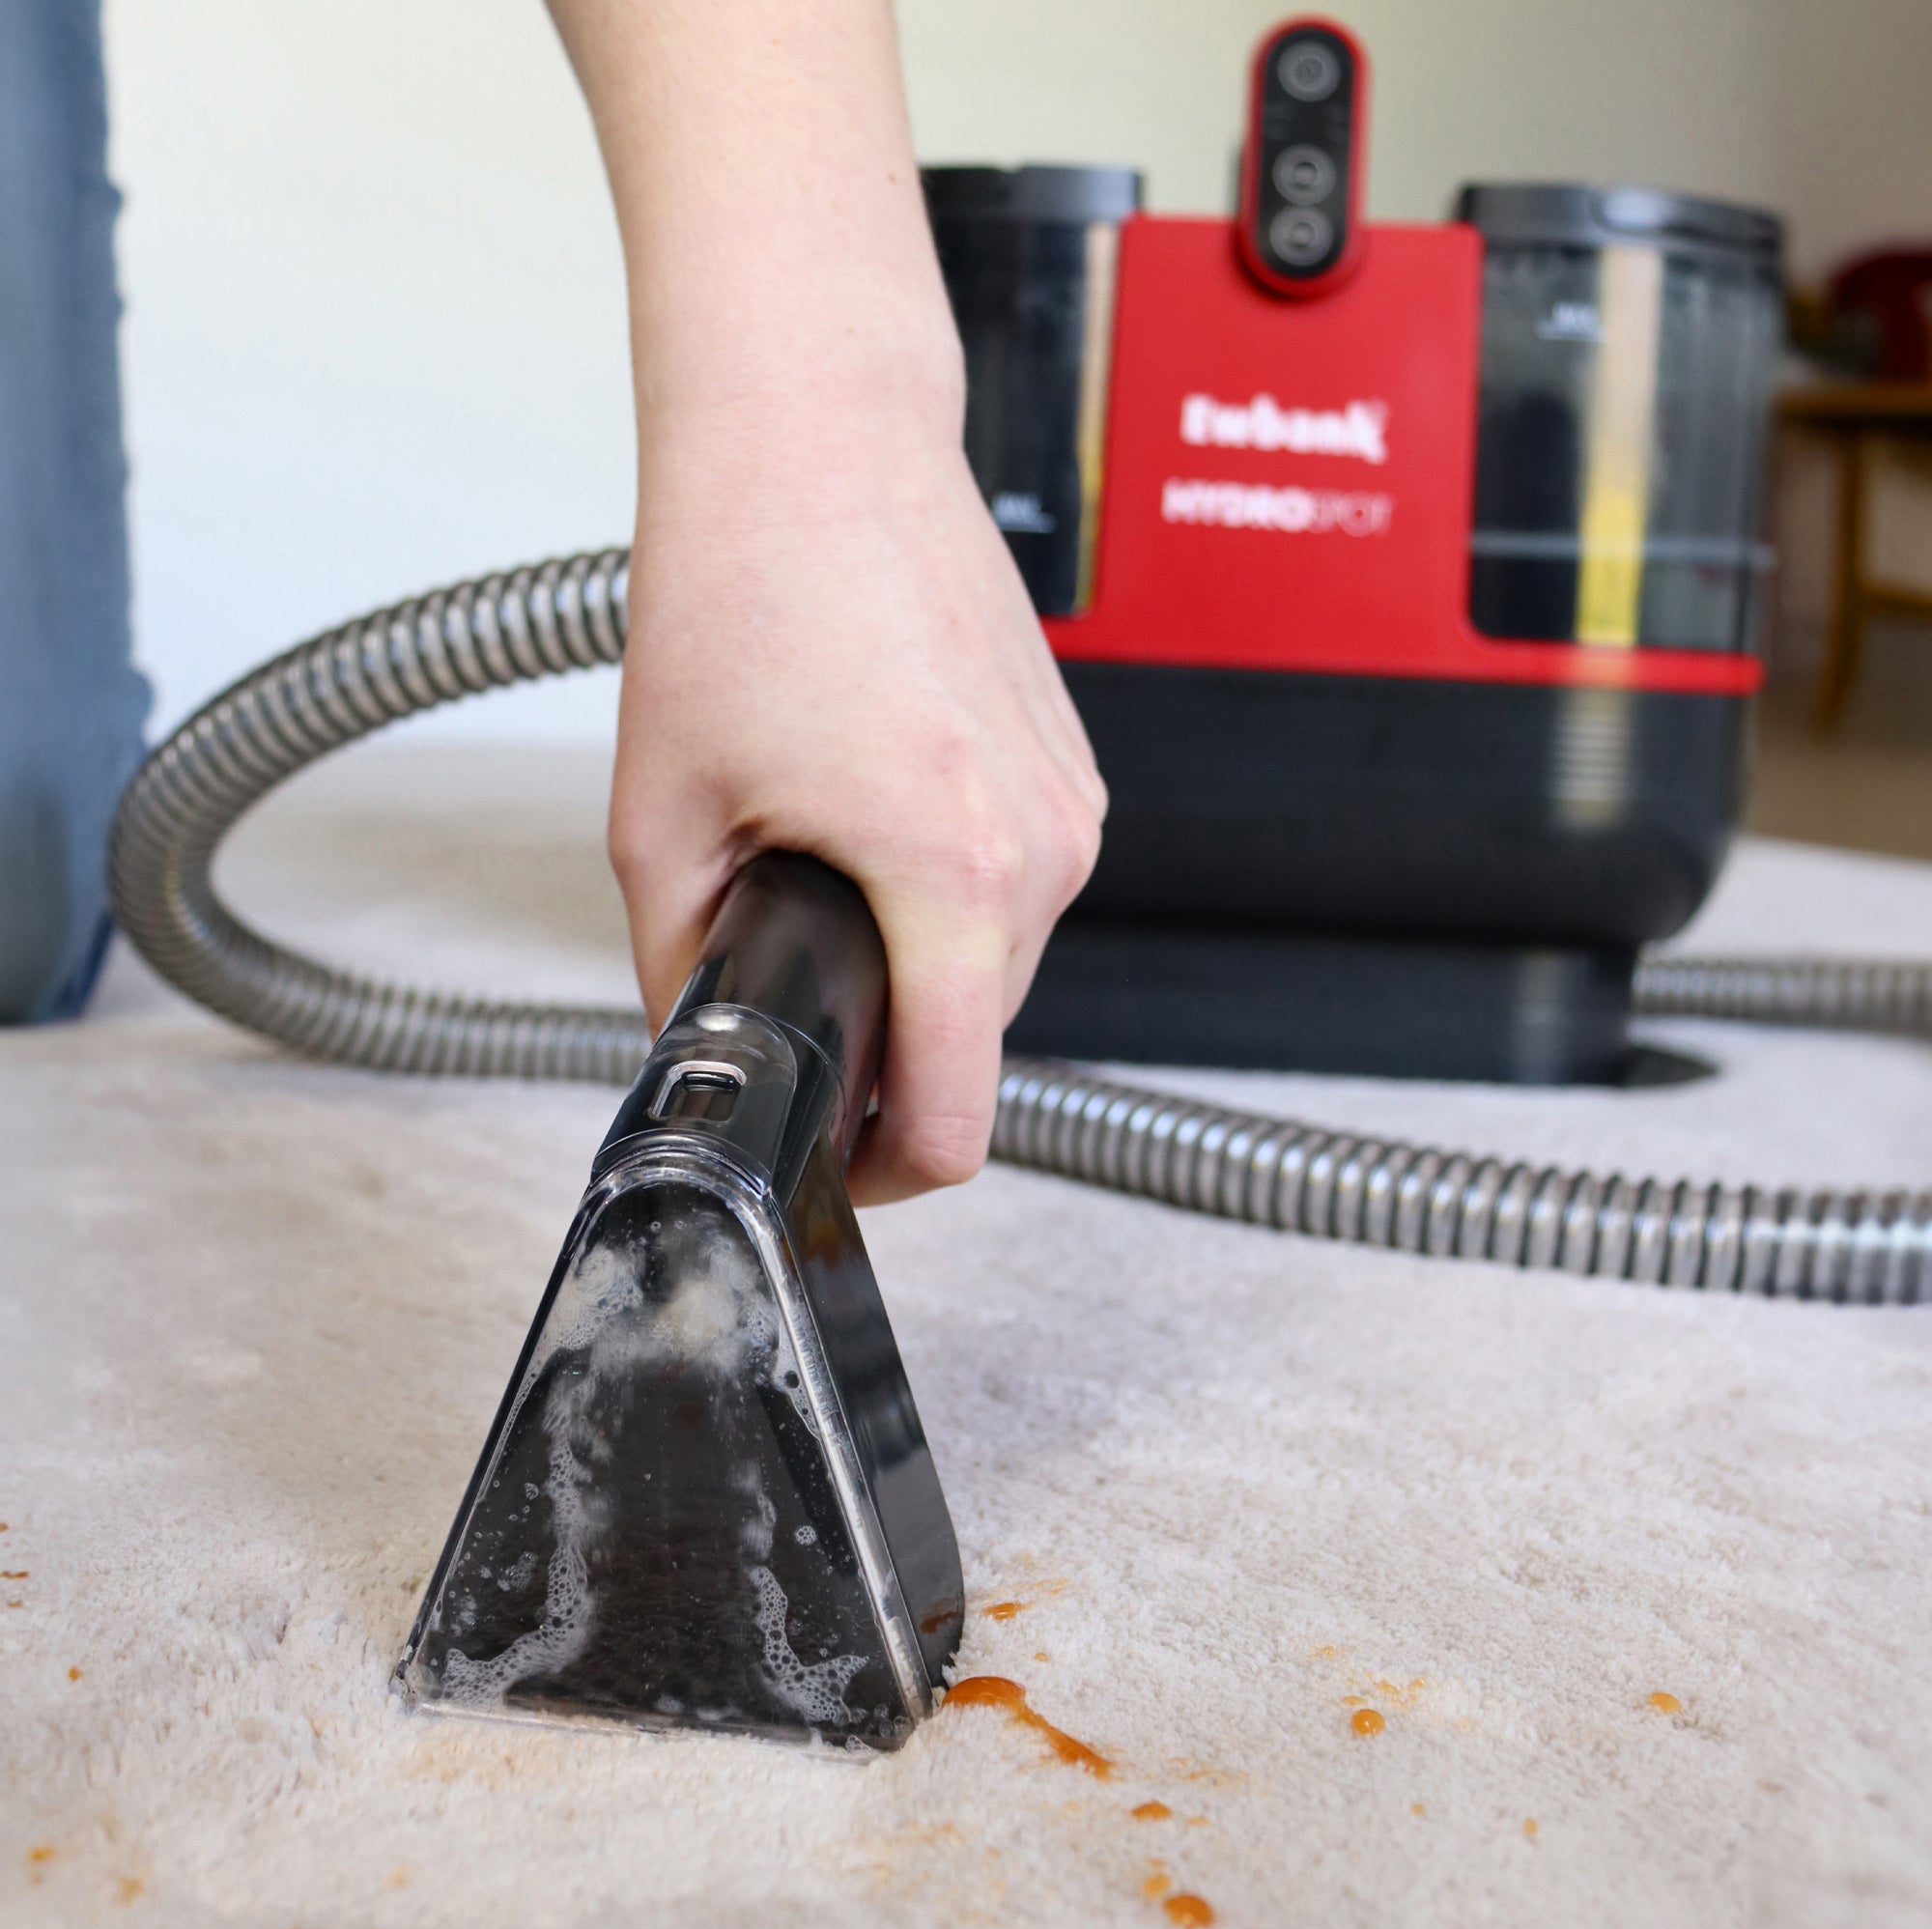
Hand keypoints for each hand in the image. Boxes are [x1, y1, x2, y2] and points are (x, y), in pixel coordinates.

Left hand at [609, 399, 1104, 1203]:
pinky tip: (870, 810)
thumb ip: (680, 968)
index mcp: (953, 870)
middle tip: (781, 964)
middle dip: (883, 1038)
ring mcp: (1074, 804)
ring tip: (819, 859)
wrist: (821, 430)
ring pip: (998, 963)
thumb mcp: (662, 810)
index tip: (836, 1158)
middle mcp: (1045, 846)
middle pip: (976, 1041)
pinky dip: (946, 889)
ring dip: (915, 958)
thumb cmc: (746, 577)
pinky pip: (1015, 885)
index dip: (886, 1172)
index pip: (963, 1118)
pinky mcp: (1074, 767)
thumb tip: (701, 1046)